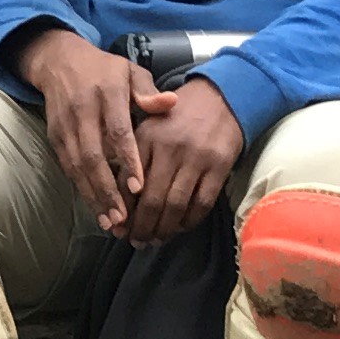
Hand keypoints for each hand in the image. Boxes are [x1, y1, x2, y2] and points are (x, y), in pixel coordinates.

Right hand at [18, 27, 151, 235]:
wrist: (58, 61)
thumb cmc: (103, 69)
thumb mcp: (129, 70)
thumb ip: (149, 91)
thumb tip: (171, 104)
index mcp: (106, 94)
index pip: (117, 131)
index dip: (127, 160)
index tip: (139, 186)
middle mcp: (83, 112)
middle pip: (93, 156)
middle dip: (107, 190)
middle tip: (124, 217)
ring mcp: (65, 126)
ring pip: (78, 167)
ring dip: (93, 197)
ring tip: (111, 223)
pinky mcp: (55, 137)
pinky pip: (68, 168)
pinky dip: (81, 190)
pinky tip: (96, 209)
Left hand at [121, 75, 247, 247]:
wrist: (220, 96)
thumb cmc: (178, 116)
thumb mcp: (149, 126)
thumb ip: (133, 156)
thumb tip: (120, 201)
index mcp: (146, 137)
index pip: (129, 183)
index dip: (122, 211)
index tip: (118, 229)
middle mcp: (169, 148)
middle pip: (151, 200)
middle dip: (142, 227)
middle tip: (137, 242)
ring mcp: (196, 158)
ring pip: (175, 206)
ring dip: (164, 229)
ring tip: (156, 240)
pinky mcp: (219, 166)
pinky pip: (202, 203)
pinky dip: (190, 220)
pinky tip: (181, 227)